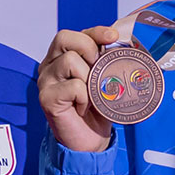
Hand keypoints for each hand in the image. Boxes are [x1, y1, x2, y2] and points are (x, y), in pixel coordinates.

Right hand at [38, 26, 119, 152]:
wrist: (89, 141)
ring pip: (70, 61)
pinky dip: (85, 96)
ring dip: (89, 77)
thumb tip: (128, 44)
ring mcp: (45, 82)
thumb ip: (106, 60)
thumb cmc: (97, 109)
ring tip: (91, 94)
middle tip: (99, 67)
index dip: (94, 32)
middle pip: (64, 38)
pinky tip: (83, 107)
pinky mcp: (47, 98)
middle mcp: (49, 66)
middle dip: (89, 48)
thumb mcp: (104, 78)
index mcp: (60, 57)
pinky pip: (73, 86)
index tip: (113, 37)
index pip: (73, 34)